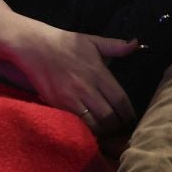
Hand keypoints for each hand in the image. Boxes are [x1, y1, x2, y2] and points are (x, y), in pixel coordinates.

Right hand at [10, 24, 138, 133]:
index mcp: (98, 72)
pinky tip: (91, 130)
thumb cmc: (65, 43)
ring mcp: (71, 99)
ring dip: (104, 131)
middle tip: (122, 128)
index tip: (132, 118)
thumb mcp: (92, 41)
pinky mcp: (58, 105)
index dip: (129, 113)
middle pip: (109, 116)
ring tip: (109, 131)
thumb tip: (136, 44)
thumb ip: (116, 46)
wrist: (35, 47)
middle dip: (119, 125)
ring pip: (94, 124)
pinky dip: (86, 130)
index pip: (120, 99)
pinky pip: (76, 124)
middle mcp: (86, 88)